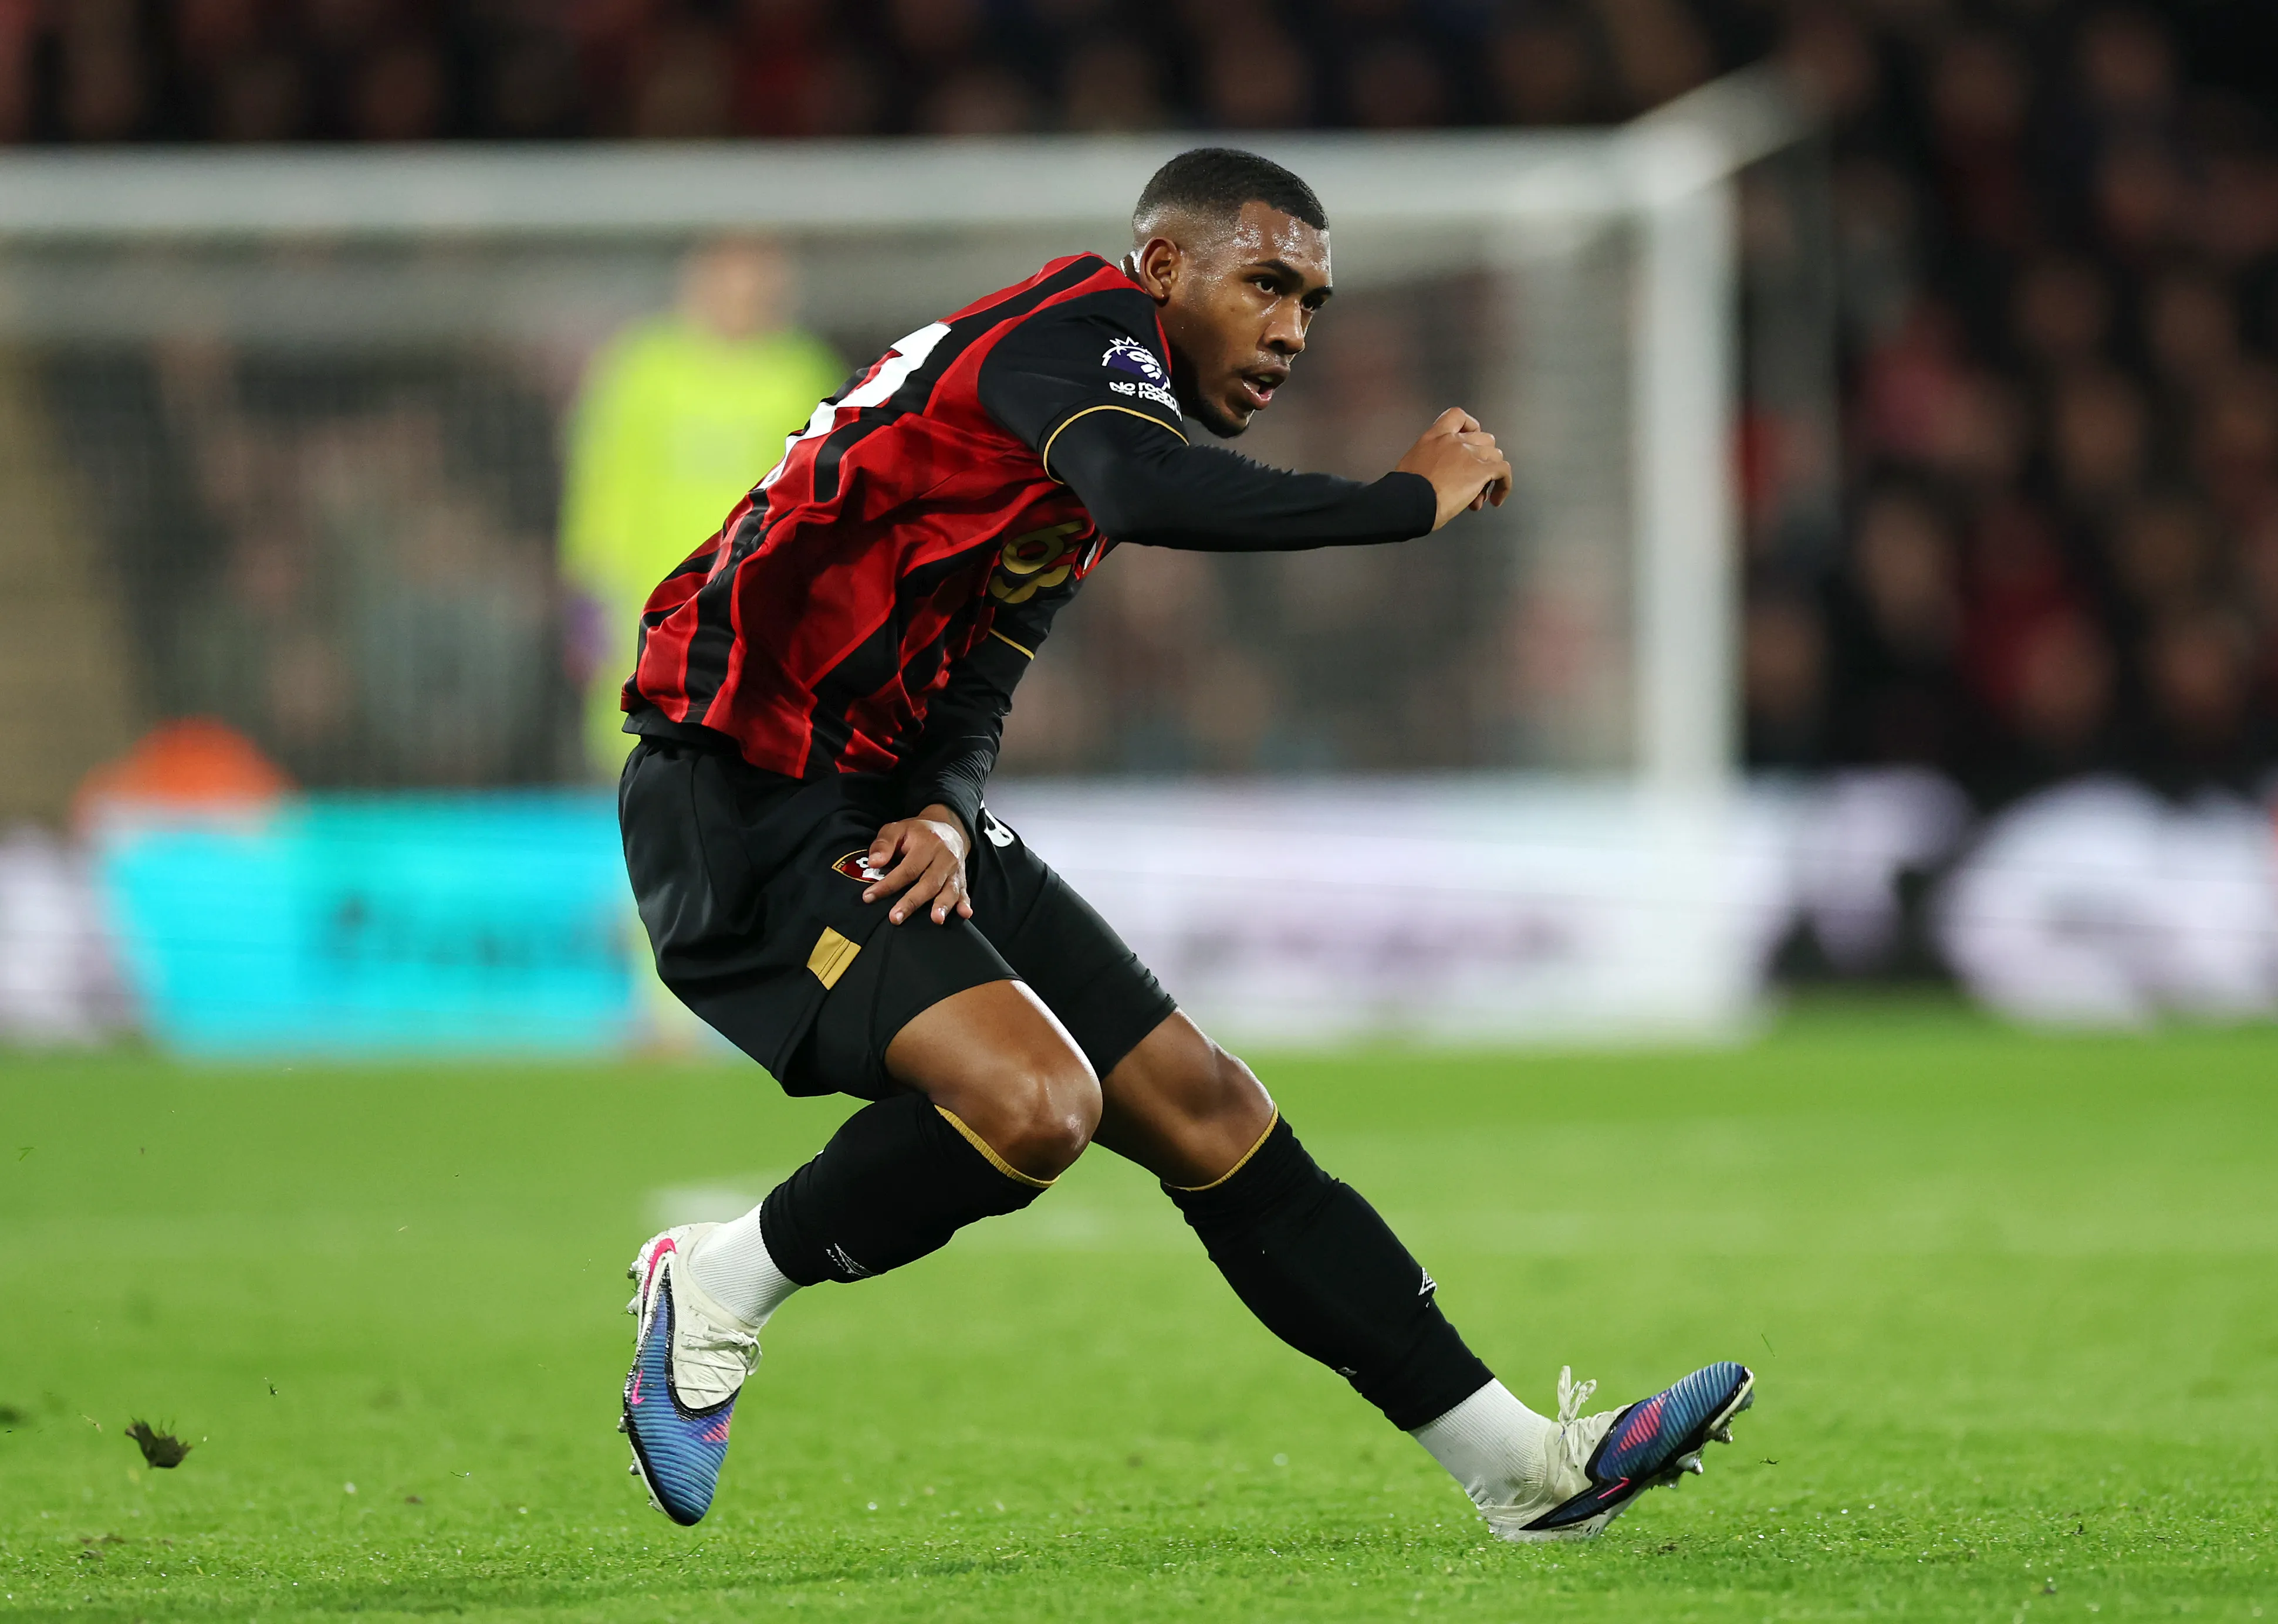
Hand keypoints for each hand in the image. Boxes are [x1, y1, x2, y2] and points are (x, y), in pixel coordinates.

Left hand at [862, 805, 972, 924]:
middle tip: (895, 918)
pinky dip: (965, 903)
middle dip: (912, 902)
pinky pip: (965, 892)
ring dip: (943, 905)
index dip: (888, 884)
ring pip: (949, 889)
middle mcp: (944, 857)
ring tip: (935, 920)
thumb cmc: (917, 832)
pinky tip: (964, 914)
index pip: (907, 868)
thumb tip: (873, 863)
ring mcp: (955, 869)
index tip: (869, 897)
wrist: (948, 828)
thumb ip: (884, 844)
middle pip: (928, 882)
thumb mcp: (897, 829)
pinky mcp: (962, 879)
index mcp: (927, 844)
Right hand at [1393, 407, 1512, 529]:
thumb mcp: (1410, 464)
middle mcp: (1454, 441)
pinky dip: (1504, 485)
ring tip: (1479, 497)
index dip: (1470, 426)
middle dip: (1482, 459)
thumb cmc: (1405, 490)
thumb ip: (1427, 461)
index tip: (1470, 439)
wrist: (1410, 501)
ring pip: (1495, 455)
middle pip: (1484, 439)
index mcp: (1434, 437)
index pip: (1457, 415)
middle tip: (1473, 480)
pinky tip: (1496, 499)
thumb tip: (1433, 475)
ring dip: (1490, 475)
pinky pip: (1504, 471)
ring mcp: (1470, 454)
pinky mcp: (1481, 470)